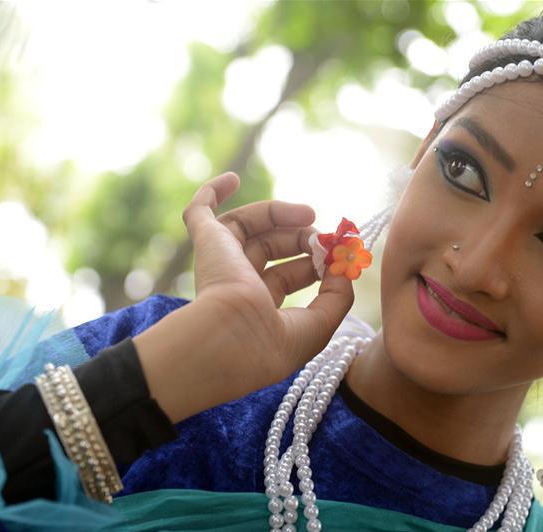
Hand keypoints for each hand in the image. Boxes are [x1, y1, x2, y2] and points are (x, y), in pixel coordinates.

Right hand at [134, 172, 354, 421]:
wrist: (232, 338)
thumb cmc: (273, 342)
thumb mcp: (319, 324)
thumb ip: (337, 296)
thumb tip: (343, 269)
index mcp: (260, 307)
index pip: (289, 275)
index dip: (316, 262)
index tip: (339, 256)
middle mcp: (237, 284)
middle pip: (272, 247)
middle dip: (302, 237)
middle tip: (324, 237)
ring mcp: (220, 261)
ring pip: (248, 226)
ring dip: (278, 213)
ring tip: (308, 214)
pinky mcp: (207, 242)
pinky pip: (199, 212)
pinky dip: (213, 192)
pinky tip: (233, 179)